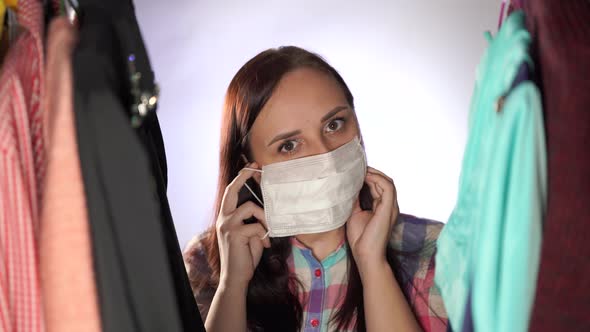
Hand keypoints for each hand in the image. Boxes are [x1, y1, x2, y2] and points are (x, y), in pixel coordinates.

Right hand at [216, 163, 270, 289]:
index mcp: (226, 217)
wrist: (235, 277)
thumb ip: (253, 222)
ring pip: (250, 207)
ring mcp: (228, 225)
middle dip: (244, 176)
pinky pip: (257, 226)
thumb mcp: (249, 235)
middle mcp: (223, 218)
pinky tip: (265, 245)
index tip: (251, 167)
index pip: (231, 193)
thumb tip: (265, 211)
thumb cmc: (244, 256)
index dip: (241, 178)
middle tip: (255, 168)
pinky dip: (264, 235)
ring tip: (266, 232)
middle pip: (232, 190)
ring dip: (264, 218)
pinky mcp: (235, 233)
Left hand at [346, 167, 398, 271]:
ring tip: (361, 170)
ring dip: (375, 173)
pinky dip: (377, 179)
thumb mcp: (354, 213)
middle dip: (372, 172)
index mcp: (382, 207)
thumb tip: (350, 186)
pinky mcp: (388, 209)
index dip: (369, 177)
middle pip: (384, 181)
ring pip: (388, 182)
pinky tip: (365, 177)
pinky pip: (387, 187)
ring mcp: (390, 207)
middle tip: (358, 167)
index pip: (379, 186)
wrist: (365, 254)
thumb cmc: (360, 238)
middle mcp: (389, 205)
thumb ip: (355, 200)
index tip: (356, 170)